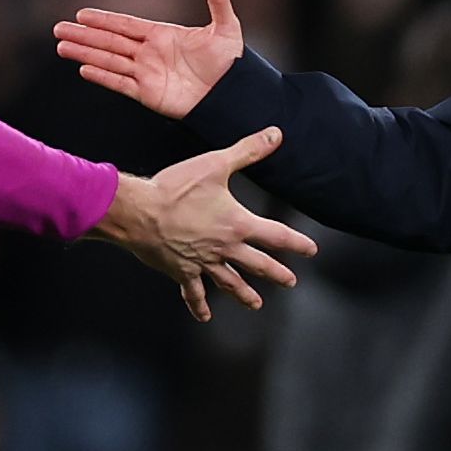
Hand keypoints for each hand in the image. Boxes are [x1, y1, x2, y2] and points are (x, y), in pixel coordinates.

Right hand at [55, 0, 244, 119]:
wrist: (233, 97)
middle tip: (58, 29)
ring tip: (62, 47)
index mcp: (163, 35)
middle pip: (110, 42)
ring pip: (109, 61)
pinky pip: (120, 83)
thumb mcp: (226, 28)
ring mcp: (147, 74)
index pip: (126, 25)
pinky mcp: (149, 95)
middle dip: (84, 35)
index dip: (103, 20)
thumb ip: (217, 0)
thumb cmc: (232, 64)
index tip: (81, 14)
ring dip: (85, 53)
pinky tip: (83, 68)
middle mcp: (150, 54)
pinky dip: (102, 76)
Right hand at [91, 126, 317, 321]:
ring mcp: (203, 263)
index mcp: (237, 224)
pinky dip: (199, 305)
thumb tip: (275, 135)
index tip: (311, 250)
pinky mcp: (181, 271)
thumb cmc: (176, 188)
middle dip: (276, 273)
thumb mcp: (215, 164)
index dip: (296, 243)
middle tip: (290, 281)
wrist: (140, 211)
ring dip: (244, 294)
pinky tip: (205, 315)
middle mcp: (224, 248)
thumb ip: (248, 151)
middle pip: (258, 264)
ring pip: (229, 282)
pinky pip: (193, 292)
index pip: (276, 236)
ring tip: (256, 304)